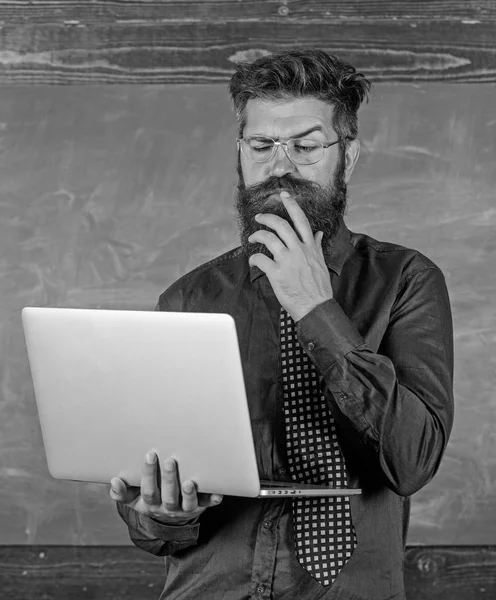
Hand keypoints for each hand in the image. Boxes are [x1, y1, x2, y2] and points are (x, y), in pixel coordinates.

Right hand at [109, 453, 222, 524]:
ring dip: (189, 494)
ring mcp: (184, 509)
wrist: (168, 521)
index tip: (150, 454)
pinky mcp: (199, 507)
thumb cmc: (150, 499)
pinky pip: (207, 504)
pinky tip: (219, 493)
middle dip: (169, 479)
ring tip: (189, 482)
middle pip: (169, 497)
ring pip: (187, 504)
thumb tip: (113, 481)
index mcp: (150, 504)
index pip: (149, 490)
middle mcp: (168, 508)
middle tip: (171, 460)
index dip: (148, 474)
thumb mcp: (133, 499)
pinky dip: (213, 499)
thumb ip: (122, 492)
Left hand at [248, 191, 332, 320]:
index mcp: (310, 247)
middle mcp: (298, 250)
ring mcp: (287, 261)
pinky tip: (253, 261)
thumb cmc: (318, 288)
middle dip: (266, 218)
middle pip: (280, 225)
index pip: (301, 220)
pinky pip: (260, 259)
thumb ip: (316, 246)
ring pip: (268, 238)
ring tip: (253, 237)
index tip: (284, 195)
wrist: (316, 307)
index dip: (291, 205)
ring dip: (257, 235)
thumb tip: (317, 234)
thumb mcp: (321, 263)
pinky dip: (253, 258)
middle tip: (259, 217)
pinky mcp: (277, 273)